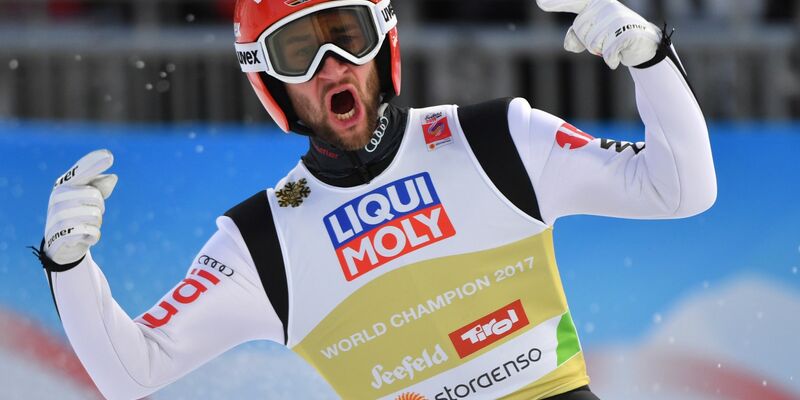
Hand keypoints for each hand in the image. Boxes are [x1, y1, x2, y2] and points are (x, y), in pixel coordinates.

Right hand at [44, 150, 117, 264]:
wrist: (59, 244)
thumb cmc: (77, 214)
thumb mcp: (86, 199)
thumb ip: (100, 186)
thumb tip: (113, 178)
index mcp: (63, 185)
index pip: (81, 171)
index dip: (95, 163)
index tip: (110, 155)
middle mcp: (57, 197)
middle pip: (96, 196)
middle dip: (100, 207)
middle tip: (89, 214)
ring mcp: (57, 216)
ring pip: (95, 215)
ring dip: (97, 223)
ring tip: (86, 225)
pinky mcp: (61, 235)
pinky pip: (92, 232)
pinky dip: (94, 236)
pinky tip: (85, 237)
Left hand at [537, 0, 660, 68]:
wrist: (643, 43)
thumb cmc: (612, 35)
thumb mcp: (591, 36)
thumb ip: (576, 36)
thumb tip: (569, 44)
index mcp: (594, 3)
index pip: (573, 1)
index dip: (557, 2)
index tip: (539, 2)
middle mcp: (605, 5)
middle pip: (581, 32)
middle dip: (589, 43)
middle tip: (606, 40)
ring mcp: (617, 16)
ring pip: (593, 44)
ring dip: (601, 51)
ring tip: (613, 44)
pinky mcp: (627, 30)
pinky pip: (607, 52)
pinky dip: (611, 60)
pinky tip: (617, 57)